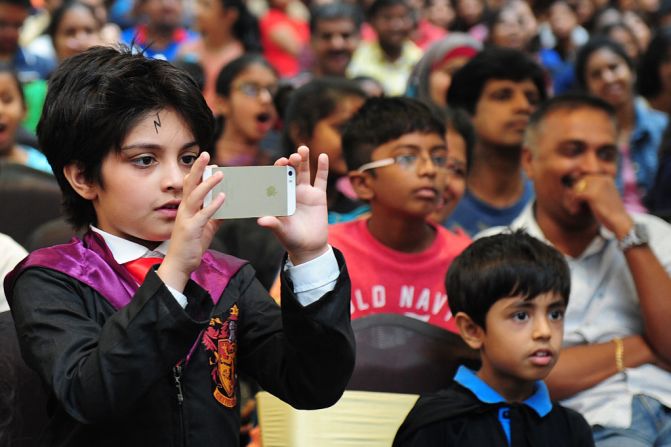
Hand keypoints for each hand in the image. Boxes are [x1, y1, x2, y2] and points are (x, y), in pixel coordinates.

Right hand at [158, 152, 225, 290]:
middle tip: (206, 154)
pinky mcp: (190, 230)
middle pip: (189, 184)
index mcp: (187, 208)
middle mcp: (184, 210)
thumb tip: (227, 204)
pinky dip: (213, 205)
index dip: (198, 172)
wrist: (180, 264)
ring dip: (207, 184)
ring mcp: (186, 219)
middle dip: (198, 168)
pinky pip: (203, 215)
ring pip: (195, 196)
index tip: (208, 161)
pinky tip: (223, 197)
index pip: (190, 184)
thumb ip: (215, 215)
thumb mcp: (206, 227)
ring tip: (220, 174)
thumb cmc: (192, 244)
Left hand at [257, 146, 329, 264]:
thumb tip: (261, 220)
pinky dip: (322, 168)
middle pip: (289, 173)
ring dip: (303, 160)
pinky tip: (322, 156)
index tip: (279, 162)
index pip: (276, 180)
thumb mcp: (282, 232)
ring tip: (302, 149)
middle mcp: (291, 192)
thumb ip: (273, 224)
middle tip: (292, 157)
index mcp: (279, 197)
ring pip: (304, 172)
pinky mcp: (319, 196)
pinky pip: (321, 179)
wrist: (310, 247)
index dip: (277, 170)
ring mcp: (305, 192)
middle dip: (290, 163)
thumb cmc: (291, 240)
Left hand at [571, 174, 633, 238]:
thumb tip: (573, 185)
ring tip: (575, 208)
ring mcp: (598, 185)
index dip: (578, 188)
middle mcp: (602, 178)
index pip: (584, 177)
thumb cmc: (610, 212)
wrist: (620, 222)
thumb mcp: (602, 196)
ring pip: (575, 187)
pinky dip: (573, 204)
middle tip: (575, 204)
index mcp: (606, 178)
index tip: (578, 199)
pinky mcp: (592, 194)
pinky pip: (575, 195)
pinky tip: (576, 211)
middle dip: (574, 192)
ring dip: (572, 198)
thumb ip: (592, 189)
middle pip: (578, 181)